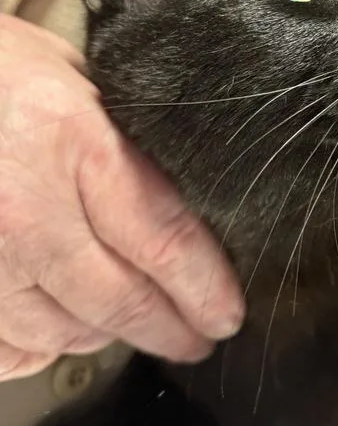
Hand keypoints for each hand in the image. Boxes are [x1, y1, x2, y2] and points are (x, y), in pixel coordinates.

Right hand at [0, 15, 243, 380]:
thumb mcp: (73, 78)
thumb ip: (123, 139)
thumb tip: (181, 198)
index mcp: (74, 147)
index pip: (164, 240)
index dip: (205, 288)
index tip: (227, 314)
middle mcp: (26, 212)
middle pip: (121, 301)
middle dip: (171, 330)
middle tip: (197, 339)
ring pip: (65, 332)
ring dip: (108, 336)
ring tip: (136, 327)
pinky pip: (7, 347)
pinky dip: (39, 346)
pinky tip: (61, 334)